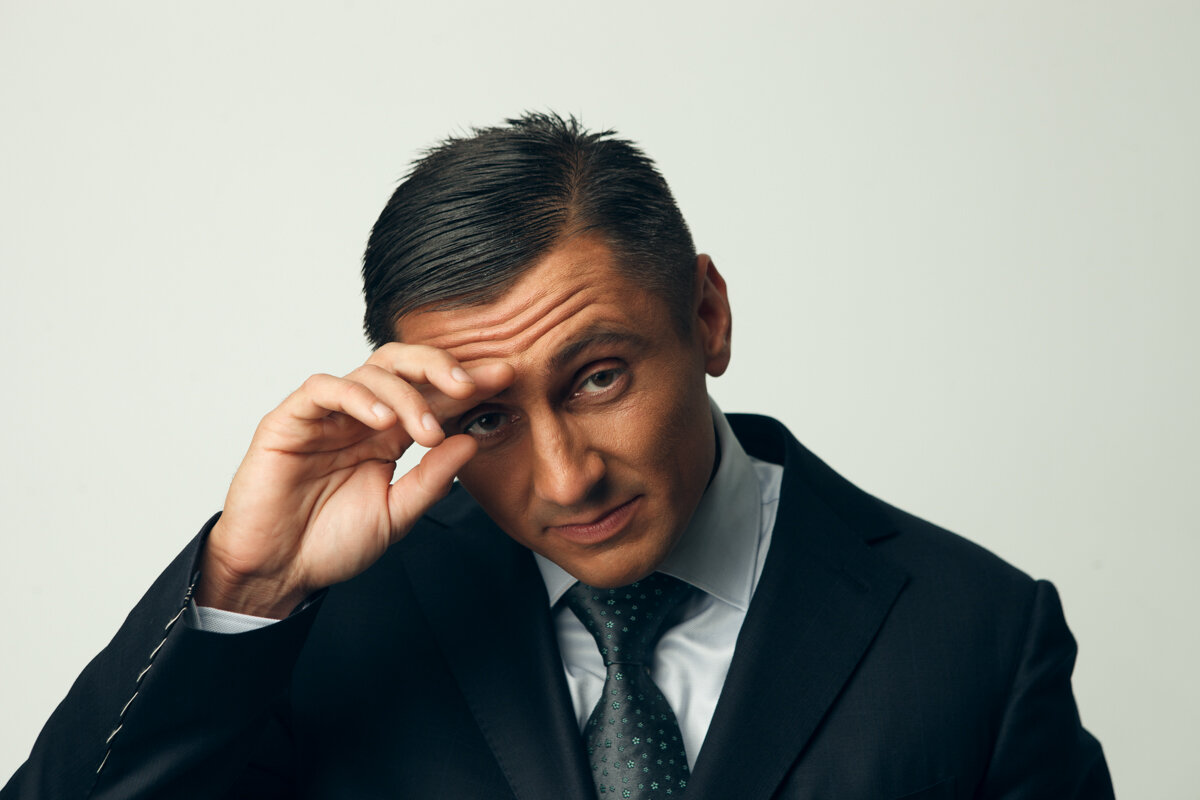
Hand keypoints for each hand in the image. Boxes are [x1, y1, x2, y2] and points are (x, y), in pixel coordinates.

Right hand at [195, 343, 513, 617]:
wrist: (277, 572)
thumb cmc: (330, 543)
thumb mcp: (397, 514)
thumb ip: (433, 480)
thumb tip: (471, 441)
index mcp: (389, 434)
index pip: (433, 394)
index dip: (468, 384)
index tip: (506, 378)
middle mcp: (360, 416)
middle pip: (403, 364)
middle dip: (441, 367)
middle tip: (471, 385)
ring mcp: (326, 415)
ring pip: (370, 372)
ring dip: (405, 395)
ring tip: (425, 431)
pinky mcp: (290, 420)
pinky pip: (324, 389)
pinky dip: (356, 396)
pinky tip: (380, 419)